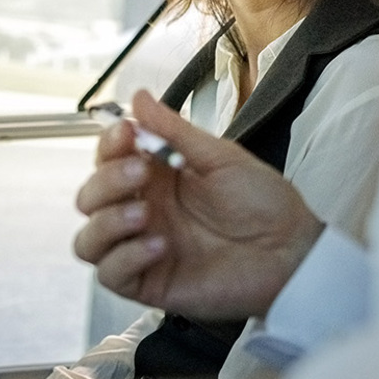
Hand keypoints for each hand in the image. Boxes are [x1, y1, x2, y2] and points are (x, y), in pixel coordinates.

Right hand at [74, 89, 323, 319]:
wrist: (290, 249)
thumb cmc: (263, 201)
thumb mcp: (220, 158)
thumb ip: (174, 132)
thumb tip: (138, 96)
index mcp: (156, 177)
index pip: (108, 159)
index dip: (108, 145)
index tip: (127, 133)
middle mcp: (143, 211)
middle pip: (90, 198)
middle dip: (106, 181)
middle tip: (141, 173)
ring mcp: (142, 248)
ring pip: (88, 240)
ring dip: (106, 221)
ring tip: (144, 215)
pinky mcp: (151, 283)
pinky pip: (111, 274)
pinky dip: (125, 256)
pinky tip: (160, 245)